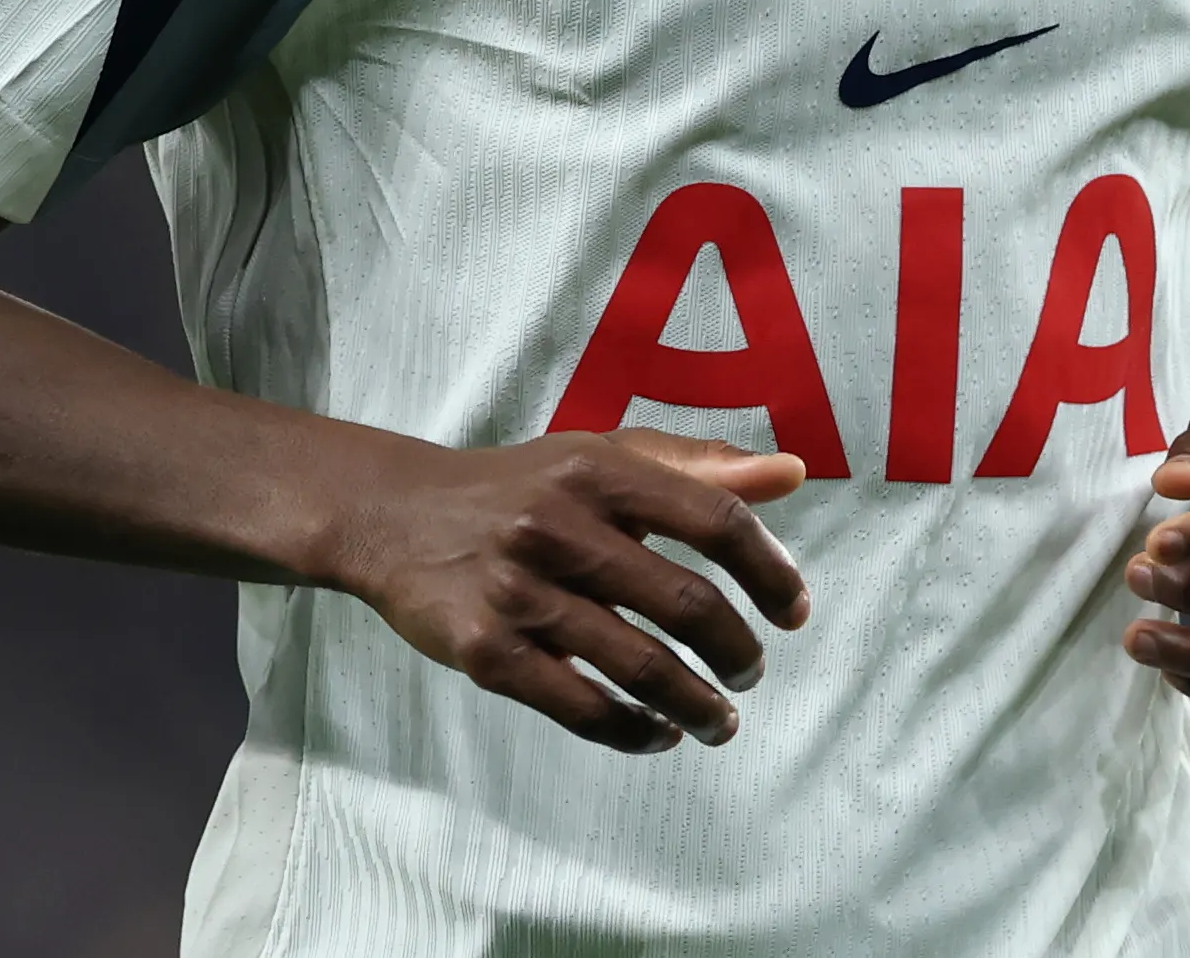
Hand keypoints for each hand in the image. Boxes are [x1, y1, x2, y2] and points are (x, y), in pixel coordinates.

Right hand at [323, 427, 810, 753]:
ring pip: (642, 667)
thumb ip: (696, 466)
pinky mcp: (486, 651)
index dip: (770, 571)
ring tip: (720, 721)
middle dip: (738, 651)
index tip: (795, 612)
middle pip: (687, 603)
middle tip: (752, 672)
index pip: (715, 518)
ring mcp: (520, 592)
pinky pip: (581, 708)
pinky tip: (657, 732)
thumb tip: (793, 474)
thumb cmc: (521, 487)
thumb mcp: (600, 456)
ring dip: (699, 706)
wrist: (394, 516)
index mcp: (600, 469)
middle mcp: (560, 524)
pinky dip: (635, 730)